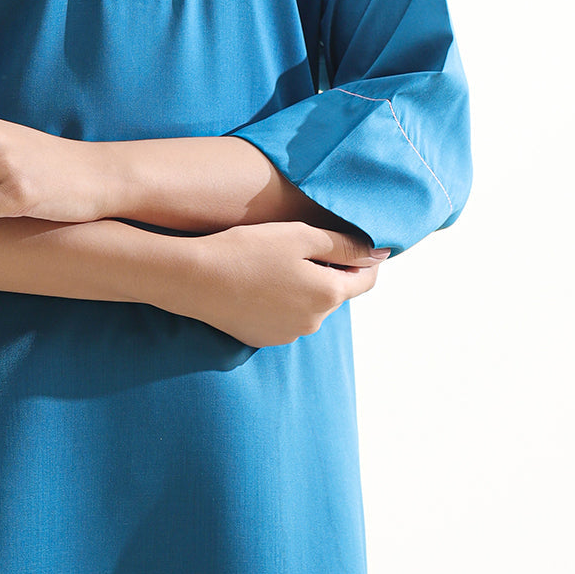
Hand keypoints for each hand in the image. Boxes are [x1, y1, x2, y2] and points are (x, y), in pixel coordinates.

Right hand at [185, 221, 390, 347]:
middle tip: (297, 246)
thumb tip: (379, 254)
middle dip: (326, 271)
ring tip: (272, 263)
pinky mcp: (263, 338)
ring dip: (302, 287)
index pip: (366, 279)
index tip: (346, 241)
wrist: (194, 278)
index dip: (362, 258)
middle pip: (334, 293)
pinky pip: (283, 317)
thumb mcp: (301, 236)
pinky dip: (279, 301)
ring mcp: (287, 334)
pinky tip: (256, 283)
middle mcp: (314, 322)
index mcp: (328, 294)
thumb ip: (346, 244)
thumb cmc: (247, 250)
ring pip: (308, 306)